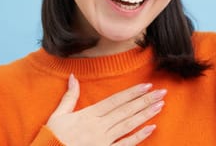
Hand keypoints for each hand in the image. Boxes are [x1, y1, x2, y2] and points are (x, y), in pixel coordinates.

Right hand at [47, 74, 165, 144]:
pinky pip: (125, 145)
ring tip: (160, 105)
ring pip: (129, 125)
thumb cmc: (52, 138)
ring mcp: (103, 142)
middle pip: (126, 111)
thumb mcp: (58, 115)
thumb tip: (73, 76)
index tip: (146, 85)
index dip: (132, 93)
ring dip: (146, 115)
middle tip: (162, 92)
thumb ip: (69, 96)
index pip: (115, 101)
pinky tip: (151, 128)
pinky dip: (139, 137)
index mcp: (88, 115)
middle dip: (145, 101)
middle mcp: (99, 127)